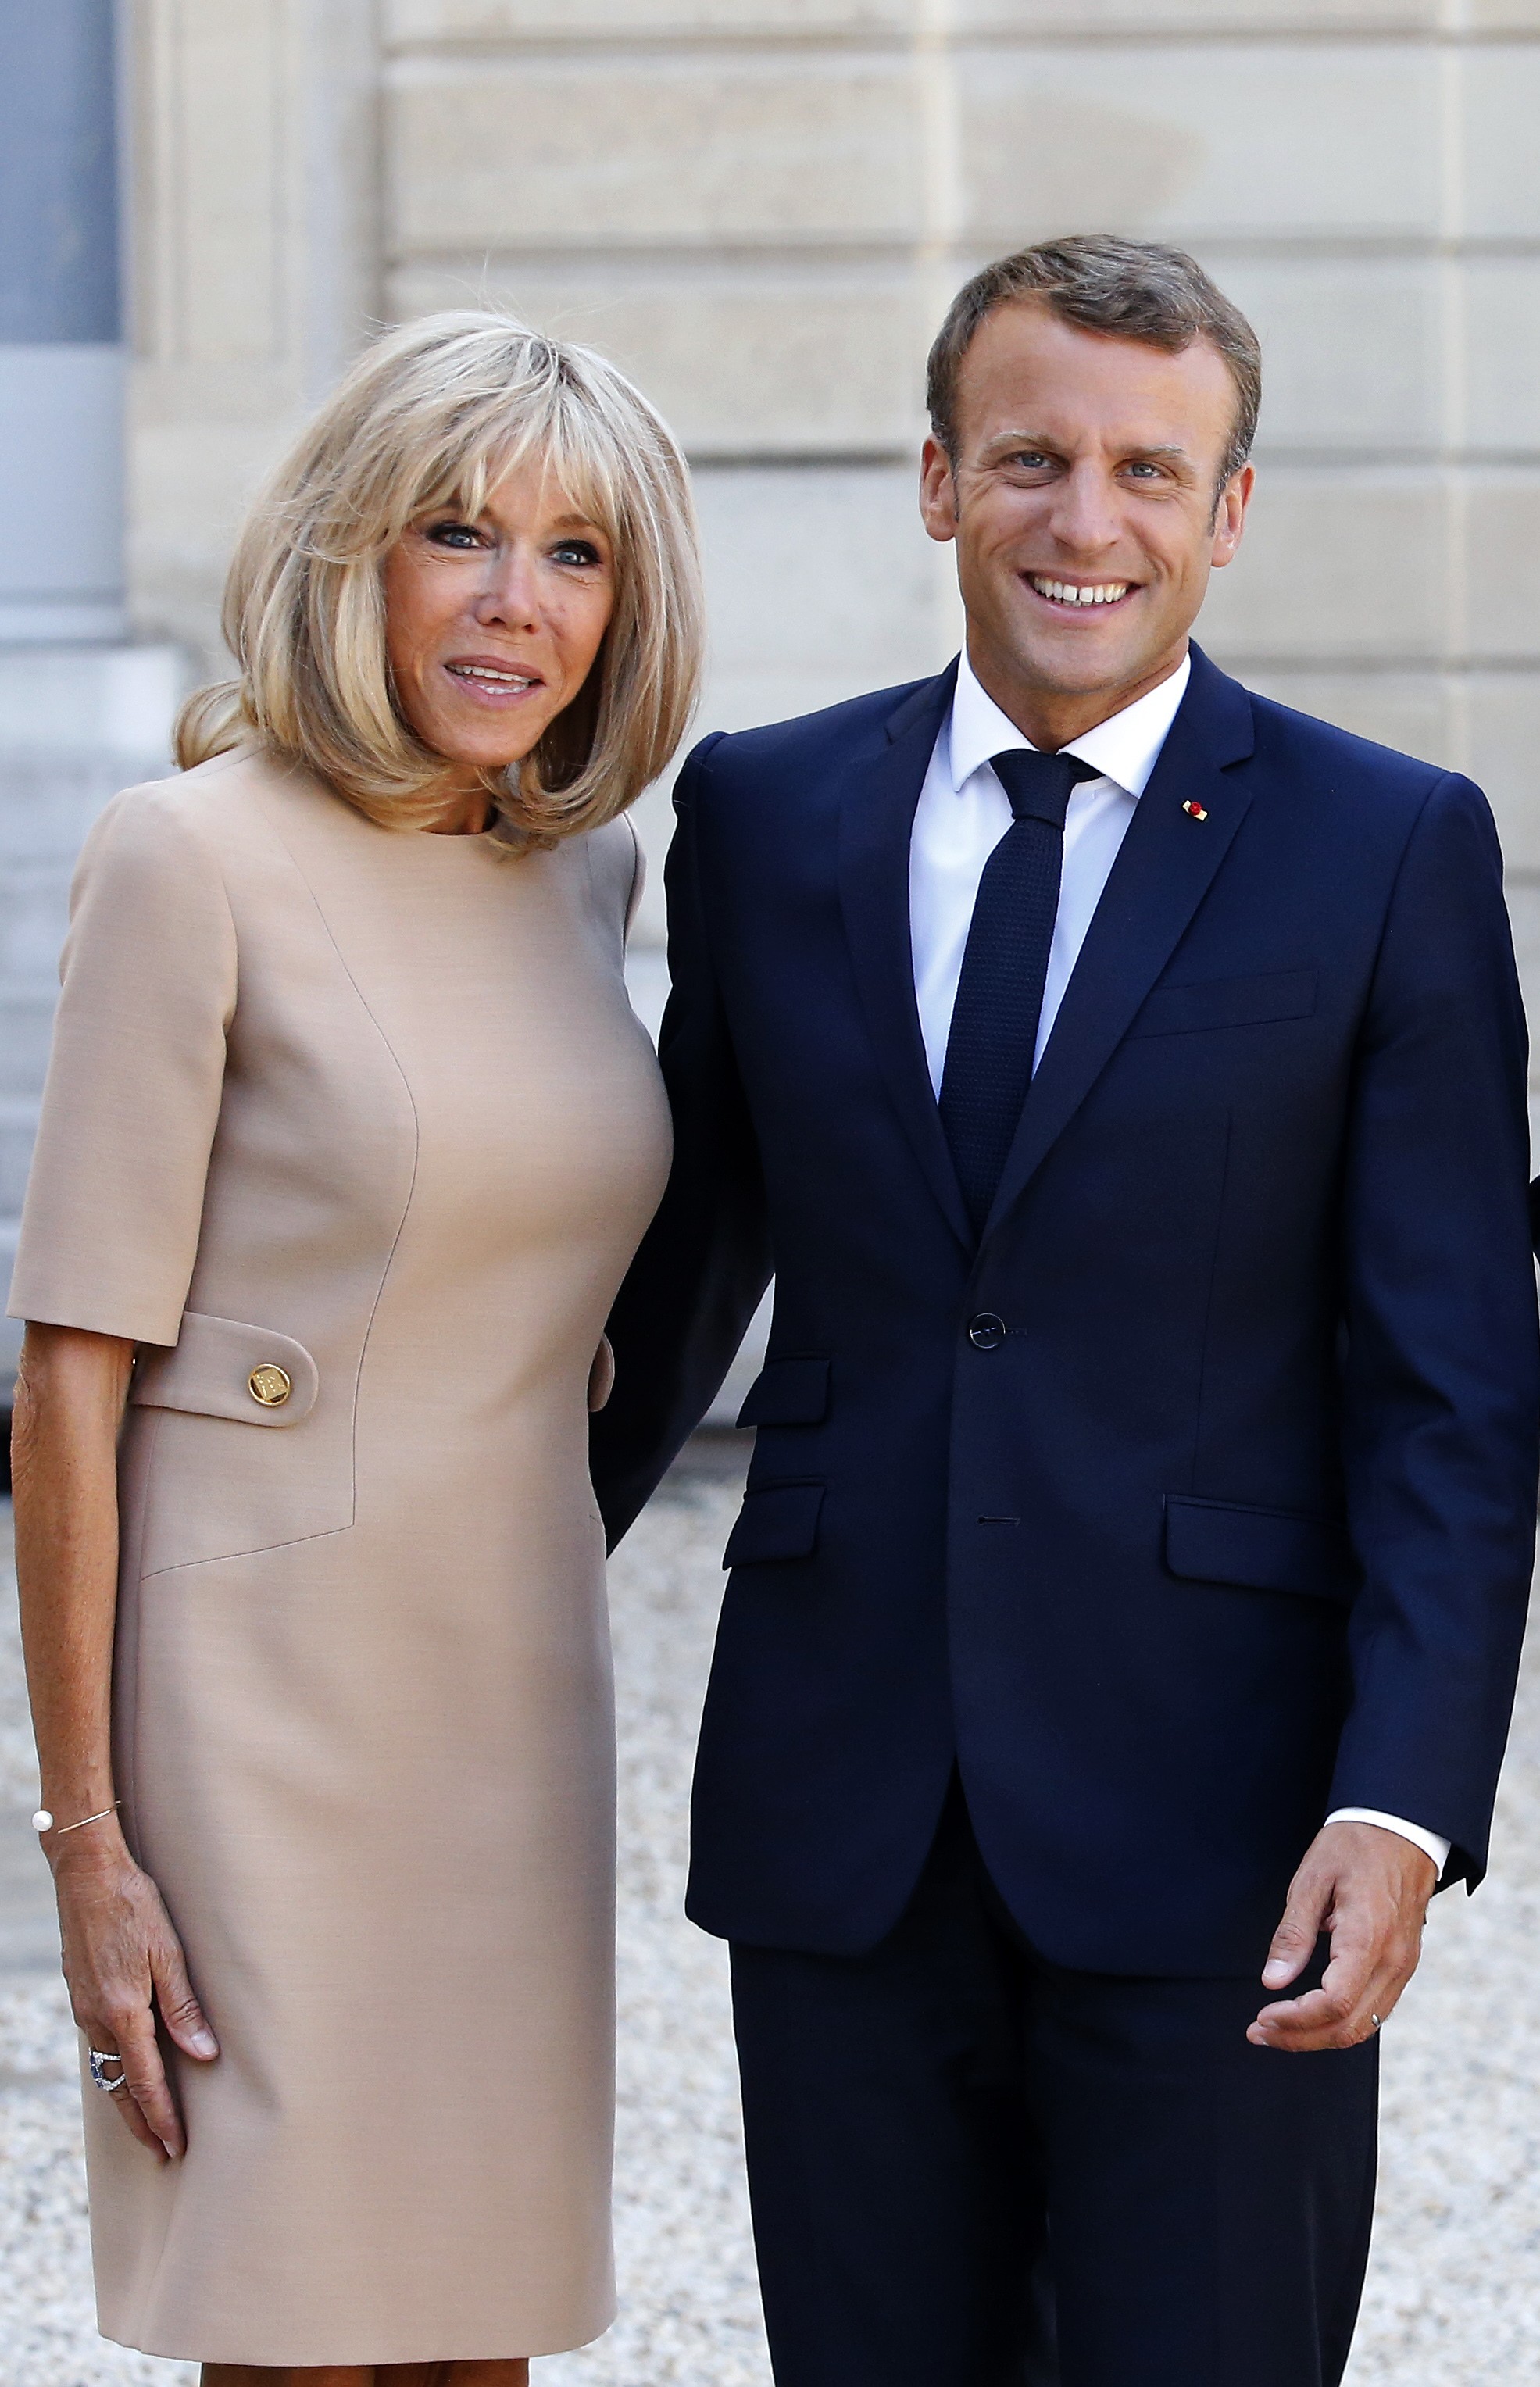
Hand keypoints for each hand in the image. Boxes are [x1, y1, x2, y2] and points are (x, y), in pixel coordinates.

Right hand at [51, 1823, 218, 2157]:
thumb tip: (203, 2056)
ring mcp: (84, 2006)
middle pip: (119, 2086)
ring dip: (126, 2097)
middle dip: (141, 2122)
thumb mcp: (169, 1954)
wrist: (87, 1875)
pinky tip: (125, 2067)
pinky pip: (97, 2043)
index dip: (161, 2117)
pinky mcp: (80, 1992)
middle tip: (160, 2151)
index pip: (145, 2081)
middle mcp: (98, 2017)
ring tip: (146, 2119)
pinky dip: (113, 2067)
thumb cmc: (135, 1906)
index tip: (174, 2147)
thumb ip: (184, 2008)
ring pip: (106, 2067)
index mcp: (124, 2012)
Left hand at [1248, 1819, 1436, 2052]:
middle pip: (1349, 2027)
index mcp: (1368, 1936)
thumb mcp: (1312, 1879)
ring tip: (1276, 2028)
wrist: (1403, 1828)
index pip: (1334, 2003)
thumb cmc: (1354, 1846)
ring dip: (1319, 2037)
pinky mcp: (1404, 1965)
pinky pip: (1374, 2010)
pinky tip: (1309, 2014)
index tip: (1261, 2016)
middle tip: (1258, 2032)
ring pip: (1364, 2027)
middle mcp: (1394, 1961)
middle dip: (1300, 2038)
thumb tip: (1271, 1981)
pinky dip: (1340, 2023)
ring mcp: (1404, 1966)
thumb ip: (1293, 1933)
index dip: (1295, 2019)